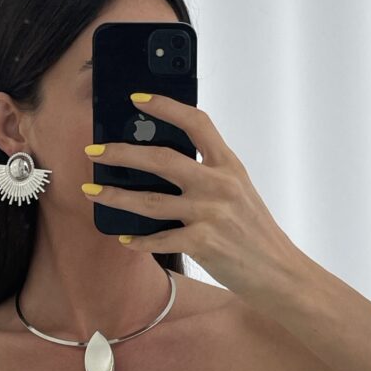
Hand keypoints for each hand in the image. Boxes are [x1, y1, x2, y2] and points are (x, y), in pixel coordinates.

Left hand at [82, 92, 304, 300]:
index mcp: (229, 165)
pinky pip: (158, 239)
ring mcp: (211, 214)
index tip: (137, 99)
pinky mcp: (203, 243)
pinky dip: (137, 240)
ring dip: (115, 196)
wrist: (279, 271)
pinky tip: (124, 238)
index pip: (196, 123)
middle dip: (121, 153)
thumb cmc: (254, 230)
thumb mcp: (238, 190)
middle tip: (93, 150)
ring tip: (92, 192)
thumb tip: (159, 161)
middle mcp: (220, 184)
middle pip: (161, 159)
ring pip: (149, 201)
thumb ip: (208, 173)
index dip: (166, 106)